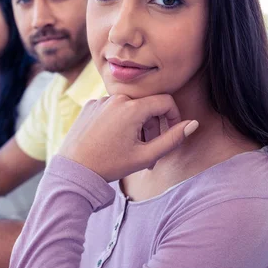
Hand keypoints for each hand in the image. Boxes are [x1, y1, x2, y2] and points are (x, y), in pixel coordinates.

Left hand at [59, 94, 198, 181]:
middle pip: (147, 106)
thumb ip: (172, 139)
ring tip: (130, 149)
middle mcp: (116, 97)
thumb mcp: (145, 156)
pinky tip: (112, 141)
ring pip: (129, 107)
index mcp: (132, 107)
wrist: (74, 170)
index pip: (165, 101)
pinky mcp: (89, 106)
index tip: (171, 133)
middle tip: (149, 151)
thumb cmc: (109, 165)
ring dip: (136, 125)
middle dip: (153, 126)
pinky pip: (112, 108)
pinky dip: (118, 121)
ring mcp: (101, 100)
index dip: (174, 117)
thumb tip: (193, 124)